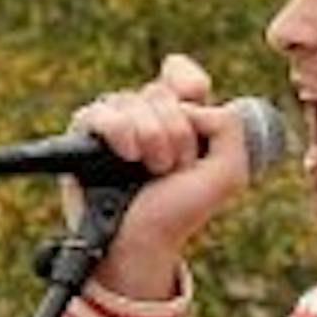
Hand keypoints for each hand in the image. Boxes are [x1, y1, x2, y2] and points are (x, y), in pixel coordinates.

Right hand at [66, 56, 253, 297]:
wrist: (144, 242)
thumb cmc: (180, 210)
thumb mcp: (229, 172)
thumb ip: (231, 125)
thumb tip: (191, 99)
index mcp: (178, 114)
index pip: (181, 73)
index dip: (191, 91)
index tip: (195, 134)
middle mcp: (145, 113)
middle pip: (162, 92)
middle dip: (176, 135)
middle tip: (171, 170)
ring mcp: (115, 120)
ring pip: (134, 101)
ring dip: (151, 141)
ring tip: (149, 172)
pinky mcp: (85, 131)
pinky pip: (102, 112)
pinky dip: (120, 133)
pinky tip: (128, 158)